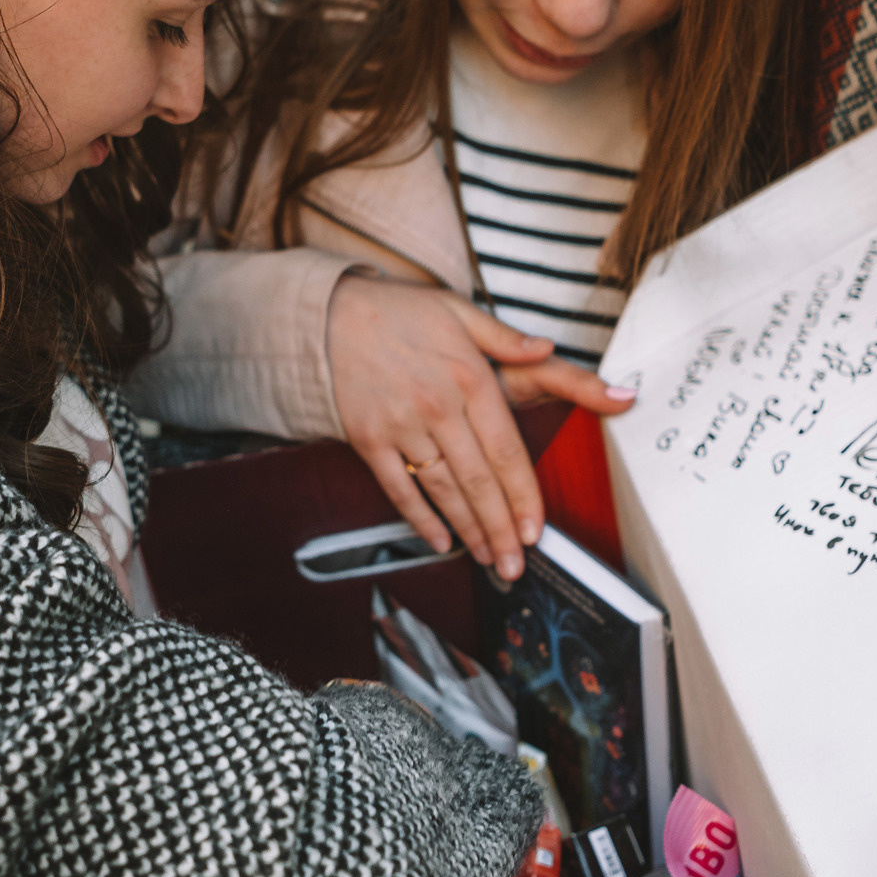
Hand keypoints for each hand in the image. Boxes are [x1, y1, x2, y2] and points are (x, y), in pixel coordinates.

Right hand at [326, 273, 633, 580]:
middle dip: (500, 529)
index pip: (506, 450)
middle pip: (478, 480)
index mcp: (469, 377)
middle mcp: (437, 406)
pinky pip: (399, 489)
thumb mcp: (460, 311)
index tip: (535, 528)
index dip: (523, 496)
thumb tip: (547, 350)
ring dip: (468, 530)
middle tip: (515, 565)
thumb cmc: (399, 311)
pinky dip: (420, 519)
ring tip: (488, 558)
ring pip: (443, 490)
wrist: (329, 312)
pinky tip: (440, 541)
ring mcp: (400, 425)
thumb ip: (506, 337)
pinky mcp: (368, 438)